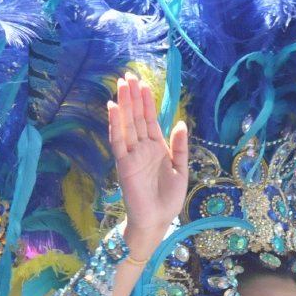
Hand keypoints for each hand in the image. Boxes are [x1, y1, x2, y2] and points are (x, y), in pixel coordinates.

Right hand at [107, 73, 188, 259]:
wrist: (157, 220)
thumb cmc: (168, 199)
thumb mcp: (181, 170)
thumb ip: (180, 147)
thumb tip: (181, 122)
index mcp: (157, 147)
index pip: (150, 120)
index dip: (147, 102)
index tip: (144, 83)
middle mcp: (143, 148)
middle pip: (137, 117)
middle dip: (133, 96)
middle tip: (128, 75)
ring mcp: (132, 155)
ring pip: (127, 124)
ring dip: (124, 104)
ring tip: (122, 84)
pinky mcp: (124, 164)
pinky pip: (118, 141)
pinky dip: (115, 124)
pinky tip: (113, 108)